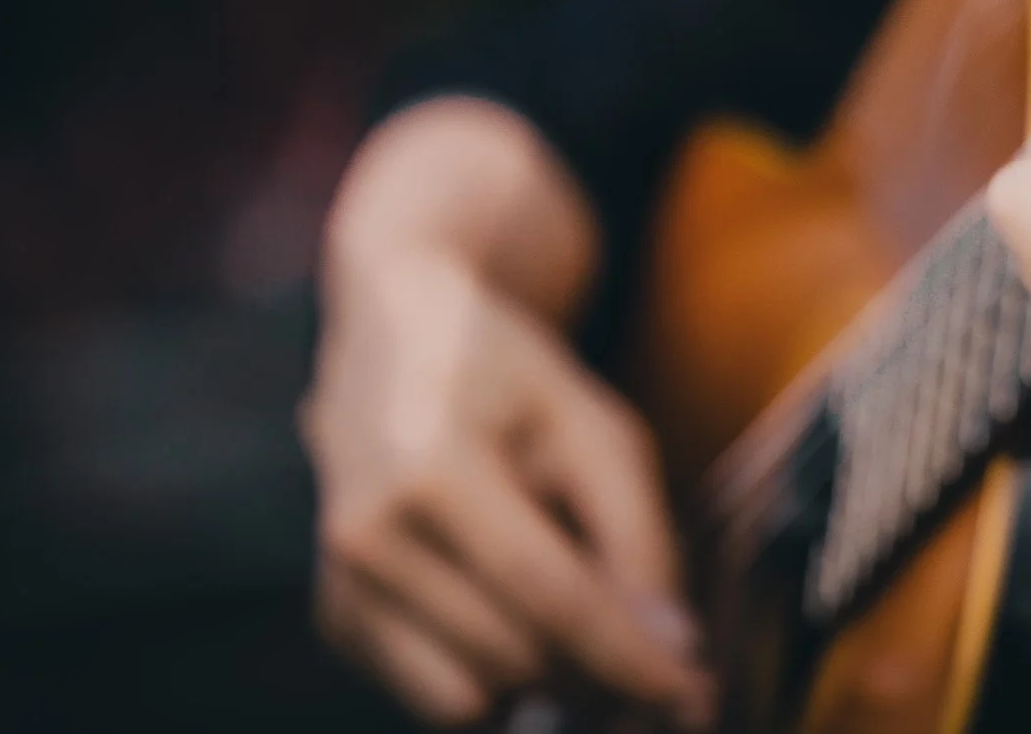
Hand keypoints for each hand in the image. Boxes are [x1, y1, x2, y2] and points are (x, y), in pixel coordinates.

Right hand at [304, 150, 715, 728]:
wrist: (395, 337)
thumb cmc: (506, 376)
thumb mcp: (594, 426)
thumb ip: (639, 535)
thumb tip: (672, 648)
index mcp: (434, 468)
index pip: (548, 595)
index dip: (629, 655)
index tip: (693, 693)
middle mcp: (368, 534)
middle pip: (515, 654)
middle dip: (599, 667)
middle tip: (654, 646)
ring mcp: (340, 582)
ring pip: (473, 694)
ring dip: (544, 676)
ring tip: (575, 609)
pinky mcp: (337, 617)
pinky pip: (435, 694)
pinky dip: (492, 671)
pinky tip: (512, 608)